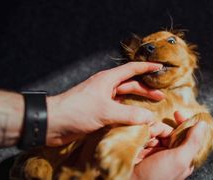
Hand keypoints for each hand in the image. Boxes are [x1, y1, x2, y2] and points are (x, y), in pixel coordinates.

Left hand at [46, 62, 163, 145]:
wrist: (52, 123)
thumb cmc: (76, 111)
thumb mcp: (105, 111)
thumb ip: (129, 114)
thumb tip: (149, 117)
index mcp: (107, 80)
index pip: (132, 69)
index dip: (147, 67)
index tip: (160, 67)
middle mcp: (106, 87)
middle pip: (130, 85)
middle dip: (146, 90)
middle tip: (160, 96)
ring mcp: (101, 100)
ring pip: (124, 98)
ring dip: (137, 103)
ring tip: (150, 109)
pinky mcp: (98, 112)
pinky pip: (117, 110)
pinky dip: (127, 114)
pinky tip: (134, 120)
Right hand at [132, 111, 208, 179]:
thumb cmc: (158, 175)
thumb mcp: (179, 159)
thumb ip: (193, 142)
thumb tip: (203, 124)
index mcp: (183, 158)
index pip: (189, 136)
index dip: (185, 124)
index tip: (177, 114)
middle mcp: (170, 153)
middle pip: (171, 131)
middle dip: (162, 129)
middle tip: (154, 131)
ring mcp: (156, 151)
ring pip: (157, 132)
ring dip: (151, 133)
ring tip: (144, 142)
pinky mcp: (143, 149)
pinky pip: (145, 135)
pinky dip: (143, 135)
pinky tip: (139, 142)